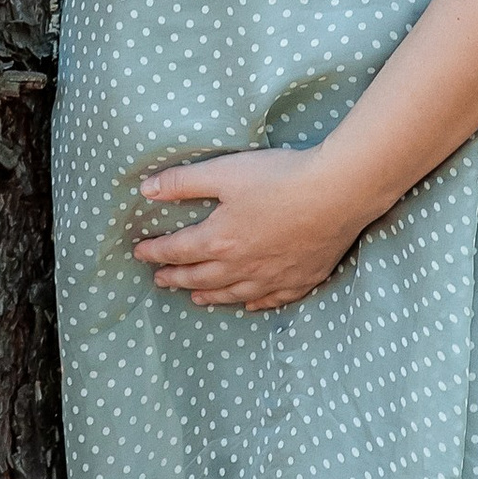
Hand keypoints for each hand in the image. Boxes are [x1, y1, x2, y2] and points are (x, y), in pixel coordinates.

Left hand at [133, 148, 364, 309]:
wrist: (337, 192)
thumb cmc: (280, 177)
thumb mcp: (225, 172)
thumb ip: (183, 182)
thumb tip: (146, 189)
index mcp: (219, 240)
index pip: (177, 250)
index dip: (155, 252)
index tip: (140, 253)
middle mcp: (241, 267)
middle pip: (200, 277)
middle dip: (176, 278)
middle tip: (160, 280)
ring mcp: (272, 278)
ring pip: (232, 294)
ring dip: (209, 296)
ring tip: (194, 298)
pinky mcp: (300, 279)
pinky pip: (271, 301)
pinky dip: (254, 305)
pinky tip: (249, 306)